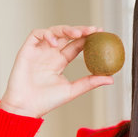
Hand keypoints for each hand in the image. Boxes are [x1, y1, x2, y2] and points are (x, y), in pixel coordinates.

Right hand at [0, 25, 114, 117]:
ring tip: (77, 34)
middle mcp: (50, 54)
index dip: (88, 38)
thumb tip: (111, 78)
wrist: (26, 107)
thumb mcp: (72, 90)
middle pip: (67, 35)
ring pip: (54, 31)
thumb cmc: (47, 101)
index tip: (101, 34)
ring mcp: (39, 50)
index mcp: (60, 62)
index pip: (76, 45)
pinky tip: (55, 43)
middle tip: (93, 30)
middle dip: (80, 30)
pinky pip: (36, 34)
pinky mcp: (27, 50)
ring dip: (66, 30)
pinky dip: (47, 34)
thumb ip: (90, 82)